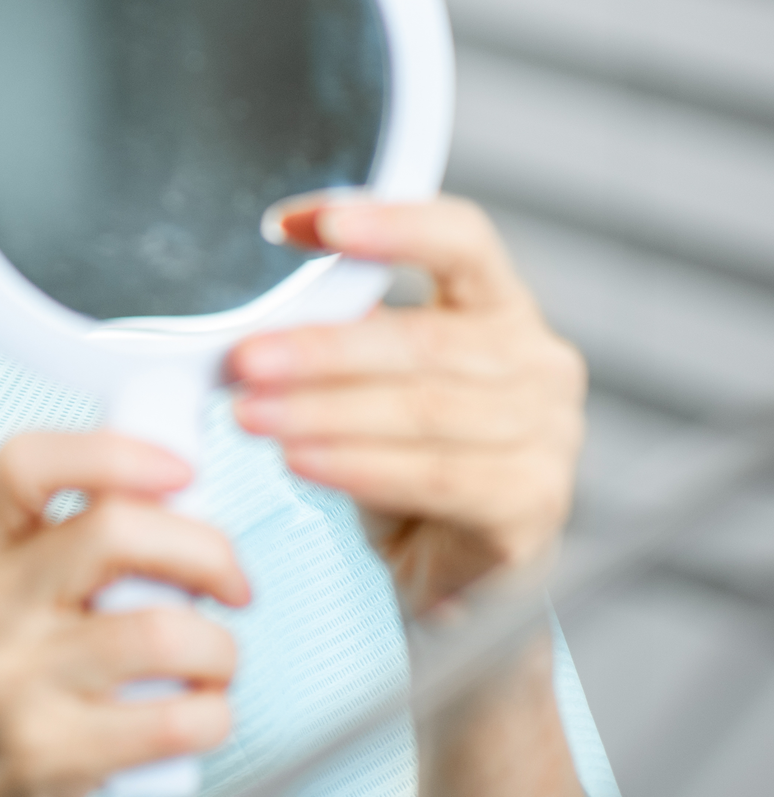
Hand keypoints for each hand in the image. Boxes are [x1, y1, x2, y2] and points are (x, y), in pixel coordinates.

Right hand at [0, 431, 249, 796]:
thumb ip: (59, 547)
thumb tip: (179, 495)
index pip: (26, 462)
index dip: (114, 451)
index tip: (180, 470)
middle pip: (115, 531)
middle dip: (209, 550)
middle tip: (232, 584)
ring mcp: (10, 684)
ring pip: (162, 631)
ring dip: (221, 648)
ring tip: (214, 664)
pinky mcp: (45, 758)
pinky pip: (172, 721)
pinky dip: (214, 716)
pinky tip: (200, 717)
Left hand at [229, 196, 585, 617]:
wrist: (450, 575)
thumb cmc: (406, 461)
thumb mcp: (370, 385)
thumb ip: (342, 335)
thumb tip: (262, 313)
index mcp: (500, 307)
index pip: (461, 238)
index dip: (388, 222)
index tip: (297, 224)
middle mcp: (540, 362)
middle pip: (427, 338)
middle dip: (322, 349)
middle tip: (245, 360)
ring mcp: (551, 434)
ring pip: (423, 409)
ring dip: (324, 411)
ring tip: (252, 415)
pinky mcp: (534, 504)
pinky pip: (436, 476)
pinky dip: (358, 466)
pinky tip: (300, 461)